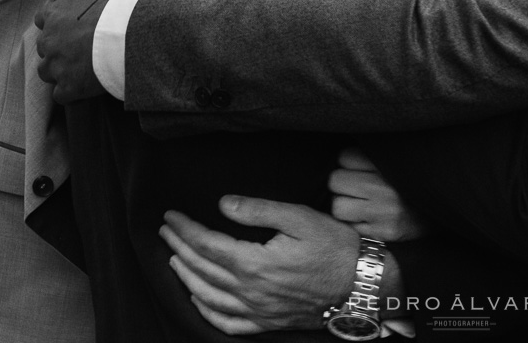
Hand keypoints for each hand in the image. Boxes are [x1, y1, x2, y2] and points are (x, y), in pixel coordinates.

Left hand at [35, 0, 137, 102]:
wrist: (132, 34)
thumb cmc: (121, 3)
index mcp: (53, 14)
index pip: (42, 19)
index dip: (57, 24)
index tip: (73, 26)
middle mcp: (49, 40)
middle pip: (45, 47)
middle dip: (58, 49)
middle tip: (81, 49)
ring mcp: (57, 66)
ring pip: (47, 72)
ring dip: (60, 71)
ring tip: (82, 70)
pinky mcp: (69, 87)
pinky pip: (61, 95)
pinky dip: (71, 92)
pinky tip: (86, 88)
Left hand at [159, 196, 357, 334]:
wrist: (362, 285)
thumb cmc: (336, 248)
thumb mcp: (300, 217)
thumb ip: (259, 210)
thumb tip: (224, 204)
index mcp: (255, 263)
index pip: (207, 244)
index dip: (185, 229)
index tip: (170, 216)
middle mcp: (251, 291)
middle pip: (202, 269)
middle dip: (179, 247)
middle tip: (165, 231)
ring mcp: (258, 311)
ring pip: (208, 297)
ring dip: (186, 277)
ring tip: (174, 260)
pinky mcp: (268, 322)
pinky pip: (228, 323)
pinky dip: (207, 312)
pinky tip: (199, 300)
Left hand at [329, 148, 428, 241]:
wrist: (441, 214)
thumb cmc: (411, 185)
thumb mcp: (397, 161)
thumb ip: (372, 154)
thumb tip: (340, 155)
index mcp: (388, 163)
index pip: (344, 157)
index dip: (349, 164)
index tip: (359, 169)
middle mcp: (385, 186)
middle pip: (336, 180)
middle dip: (343, 185)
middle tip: (357, 188)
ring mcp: (383, 212)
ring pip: (337, 206)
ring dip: (345, 206)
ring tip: (361, 205)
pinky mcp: (382, 233)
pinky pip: (349, 227)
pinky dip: (355, 224)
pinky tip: (369, 219)